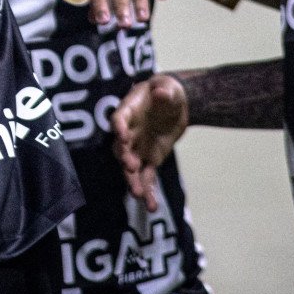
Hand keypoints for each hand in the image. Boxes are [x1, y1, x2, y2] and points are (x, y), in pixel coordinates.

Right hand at [113, 75, 189, 212]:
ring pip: (131, 167)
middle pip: (121, 147)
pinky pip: (147, 178)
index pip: (119, 119)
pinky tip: (151, 206)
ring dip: (132, 180)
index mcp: (129, 111)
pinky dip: (149, 191)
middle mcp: (129, 133)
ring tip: (138, 194)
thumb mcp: (168, 88)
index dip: (119, 127)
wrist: (175, 106)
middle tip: (130, 166)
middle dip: (124, 157)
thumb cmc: (166, 92)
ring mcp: (138, 148)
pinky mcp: (150, 160)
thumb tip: (160, 92)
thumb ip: (164, 91)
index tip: (121, 135)